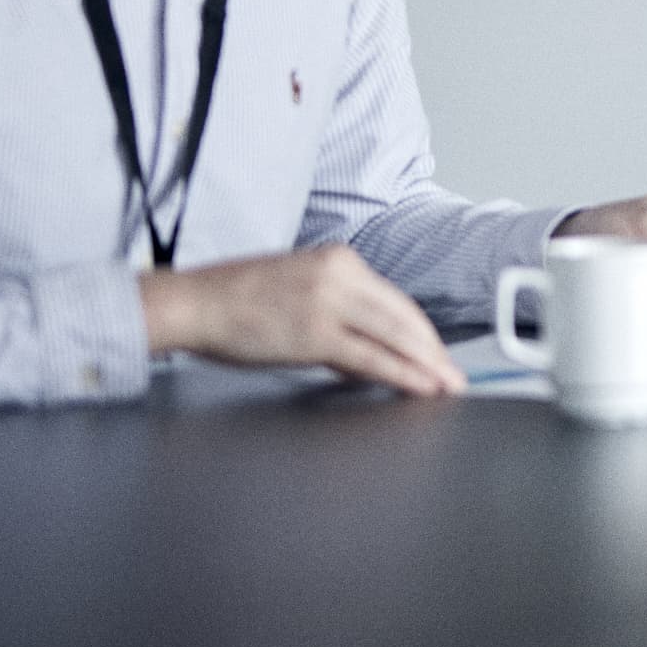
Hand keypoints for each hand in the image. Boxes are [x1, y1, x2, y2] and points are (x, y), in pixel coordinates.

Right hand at [138, 245, 466, 396]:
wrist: (193, 303)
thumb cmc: (235, 298)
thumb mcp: (298, 287)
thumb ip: (338, 310)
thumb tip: (367, 347)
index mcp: (340, 258)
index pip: (396, 299)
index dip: (422, 331)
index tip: (437, 352)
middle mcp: (342, 274)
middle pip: (404, 317)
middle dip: (433, 351)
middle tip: (453, 376)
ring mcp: (330, 302)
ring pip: (395, 336)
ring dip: (426, 365)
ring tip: (444, 386)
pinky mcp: (316, 333)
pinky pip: (371, 357)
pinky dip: (401, 374)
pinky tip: (418, 387)